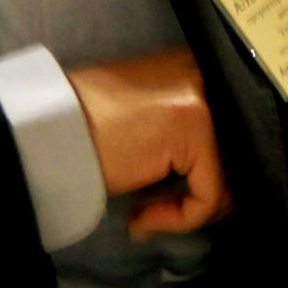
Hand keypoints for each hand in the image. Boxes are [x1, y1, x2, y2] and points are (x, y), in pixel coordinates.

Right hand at [66, 47, 230, 237]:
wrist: (49, 129)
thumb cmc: (88, 128)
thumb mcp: (150, 122)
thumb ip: (186, 136)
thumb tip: (221, 179)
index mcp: (199, 69)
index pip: (234, 134)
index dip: (212, 177)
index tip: (175, 200)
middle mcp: (209, 76)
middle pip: (238, 156)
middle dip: (207, 197)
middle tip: (168, 216)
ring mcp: (206, 99)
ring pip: (228, 180)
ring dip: (189, 212)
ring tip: (148, 216)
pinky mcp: (196, 127)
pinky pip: (209, 194)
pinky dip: (180, 218)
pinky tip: (143, 218)